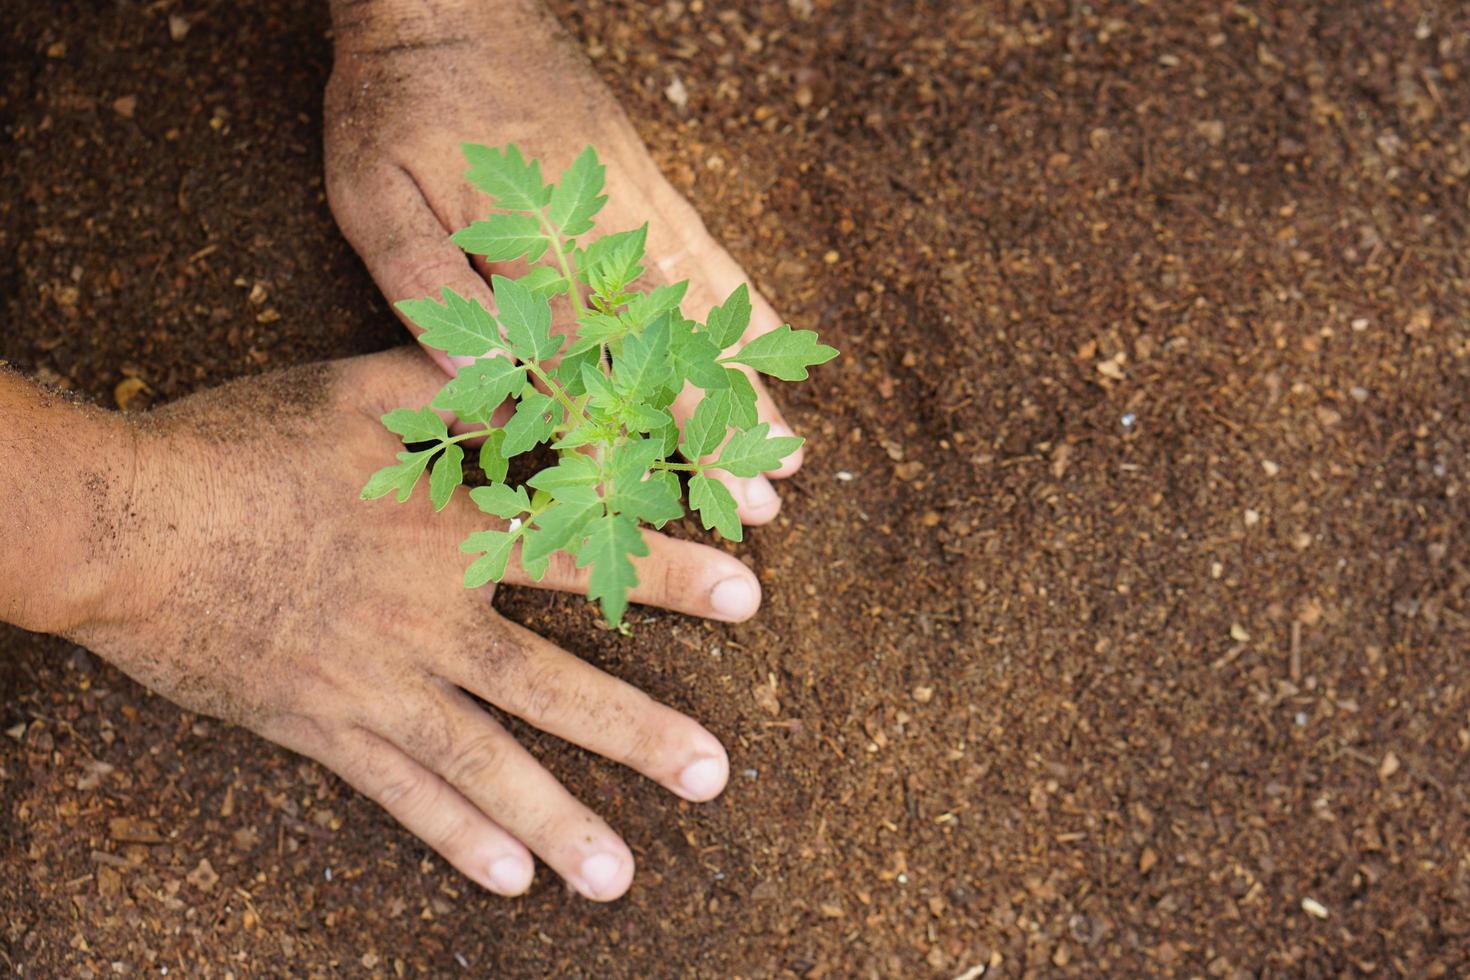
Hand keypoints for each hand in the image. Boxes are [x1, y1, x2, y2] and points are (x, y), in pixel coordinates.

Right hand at [67, 348, 758, 899]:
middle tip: (713, 775)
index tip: (748, 597)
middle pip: (555, 684)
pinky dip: (455, 836)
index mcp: (450, 530)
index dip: (670, 570)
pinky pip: (400, 793)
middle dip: (640, 731)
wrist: (126, 523)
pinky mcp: (323, 726)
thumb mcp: (359, 385)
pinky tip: (508, 877)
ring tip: (619, 877)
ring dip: (559, 820)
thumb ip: (459, 376)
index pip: (585, 555)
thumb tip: (542, 356)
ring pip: (486, 762)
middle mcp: (431, 617)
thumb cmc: (243, 444)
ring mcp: (379, 683)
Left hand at [324, 0, 803, 525]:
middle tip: (767, 500)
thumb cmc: (398, 104)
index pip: (598, 364)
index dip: (643, 437)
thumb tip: (478, 380)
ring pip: (707, 308)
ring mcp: (637, 204)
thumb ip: (424, 287)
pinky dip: (745, 305)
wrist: (450, 1)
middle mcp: (603, 233)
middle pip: (674, 347)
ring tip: (792, 445)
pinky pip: (710, 253)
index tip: (686, 495)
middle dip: (719, 430)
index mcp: (533, 249)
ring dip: (748, 383)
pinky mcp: (648, 181)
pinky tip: (775, 341)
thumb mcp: (377, 196)